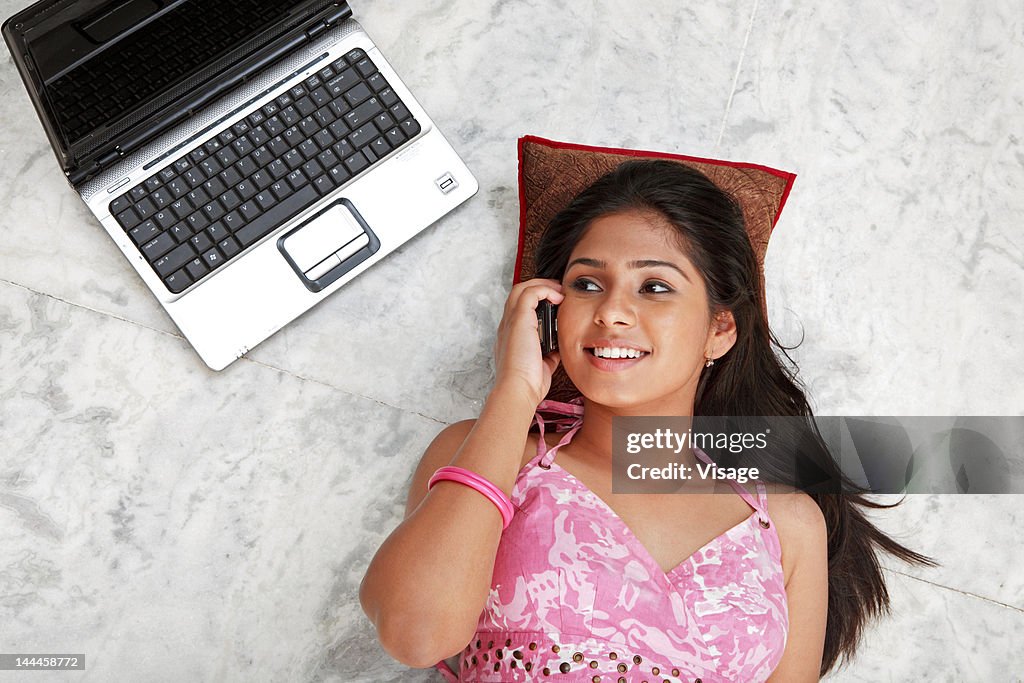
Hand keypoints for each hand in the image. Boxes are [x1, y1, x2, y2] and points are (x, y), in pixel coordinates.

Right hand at [492, 278, 564, 406]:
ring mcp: (511, 322)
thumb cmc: (528, 384)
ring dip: (543, 285)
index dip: (537, 302)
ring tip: (560, 290)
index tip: (556, 304)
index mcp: (512, 337)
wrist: (519, 389)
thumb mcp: (542, 365)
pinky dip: (546, 290)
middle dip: (540, 287)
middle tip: (559, 291)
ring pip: (522, 289)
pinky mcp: (518, 320)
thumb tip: (558, 349)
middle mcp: (508, 326)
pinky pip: (530, 293)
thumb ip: (548, 354)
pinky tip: (559, 298)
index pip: (520, 309)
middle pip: (518, 294)